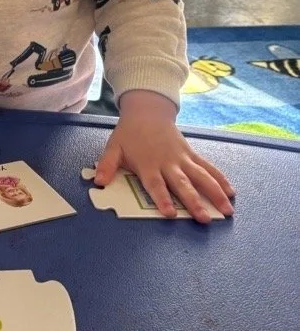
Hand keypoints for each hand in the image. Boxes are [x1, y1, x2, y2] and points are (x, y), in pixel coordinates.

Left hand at [94, 91, 234, 222]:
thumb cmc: (129, 133)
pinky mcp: (191, 154)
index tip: (170, 214)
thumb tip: (98, 182)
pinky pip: (208, 167)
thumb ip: (107, 165)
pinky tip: (231, 192)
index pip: (156, 185)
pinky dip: (220, 179)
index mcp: (148, 164)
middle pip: (183, 184)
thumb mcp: (114, 148)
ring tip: (227, 210)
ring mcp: (183, 158)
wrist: (148, 111)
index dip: (162, 199)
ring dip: (215, 193)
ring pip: (202, 177)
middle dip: (194, 202)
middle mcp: (168, 163)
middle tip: (205, 218)